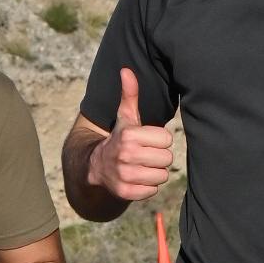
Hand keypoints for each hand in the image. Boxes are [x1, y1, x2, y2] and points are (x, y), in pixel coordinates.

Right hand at [87, 70, 174, 202]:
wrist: (96, 165)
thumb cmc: (119, 137)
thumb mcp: (125, 116)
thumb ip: (129, 94)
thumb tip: (126, 70)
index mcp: (129, 135)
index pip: (167, 139)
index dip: (159, 140)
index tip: (146, 140)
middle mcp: (126, 155)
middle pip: (167, 158)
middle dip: (158, 156)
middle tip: (144, 154)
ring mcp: (125, 175)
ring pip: (161, 175)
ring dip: (154, 172)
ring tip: (141, 166)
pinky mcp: (126, 192)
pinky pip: (153, 190)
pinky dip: (147, 186)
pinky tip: (136, 178)